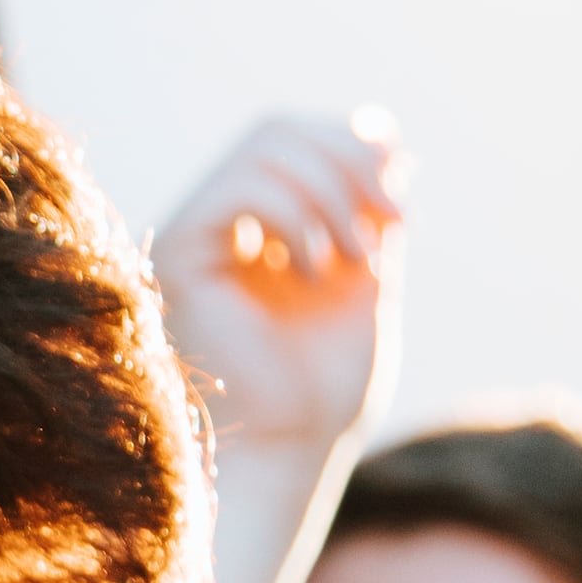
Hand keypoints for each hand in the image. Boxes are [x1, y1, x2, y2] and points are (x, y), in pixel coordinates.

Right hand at [152, 112, 403, 462]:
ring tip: (356, 259)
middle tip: (393, 223)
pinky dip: (296, 216)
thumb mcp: (367, 279)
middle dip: (350, 163)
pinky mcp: (181, 254)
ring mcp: (196, 235)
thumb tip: (385, 134)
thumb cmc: (322, 387)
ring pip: (264, 149)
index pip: (296, 139)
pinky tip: (313, 270)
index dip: (353, 148)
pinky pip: (241, 188)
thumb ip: (371, 211)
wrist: (286, 451)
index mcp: (256, 227)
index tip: (400, 210)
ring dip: (332, 193)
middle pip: (279, 130)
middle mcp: (219, 224)